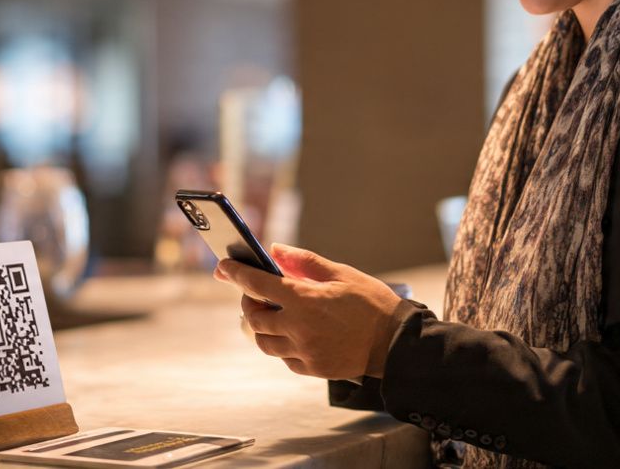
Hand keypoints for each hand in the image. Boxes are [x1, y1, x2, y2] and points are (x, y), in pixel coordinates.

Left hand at [214, 244, 403, 379]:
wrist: (396, 342)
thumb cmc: (370, 302)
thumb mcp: (340, 273)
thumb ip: (304, 262)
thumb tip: (275, 250)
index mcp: (304, 299)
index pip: (256, 284)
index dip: (236, 274)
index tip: (223, 267)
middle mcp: (298, 328)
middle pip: (254, 317)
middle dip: (248, 302)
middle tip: (255, 293)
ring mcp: (303, 351)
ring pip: (264, 341)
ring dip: (261, 326)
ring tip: (272, 314)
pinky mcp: (312, 368)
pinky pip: (283, 357)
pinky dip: (281, 344)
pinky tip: (293, 333)